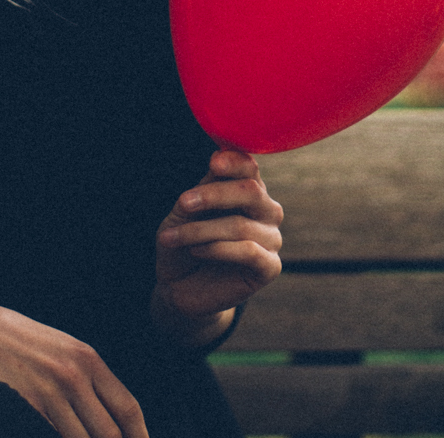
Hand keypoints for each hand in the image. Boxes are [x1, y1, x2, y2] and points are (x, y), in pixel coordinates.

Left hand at [152, 150, 282, 345]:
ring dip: (200, 230)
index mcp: (249, 191)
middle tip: (184, 203)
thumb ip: (205, 186)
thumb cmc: (184, 242)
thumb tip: (218, 157)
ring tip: (172, 237)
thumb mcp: (186, 211)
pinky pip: (248, 251)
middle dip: (214, 195)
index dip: (234, 163)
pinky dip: (217, 249)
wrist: (179, 287)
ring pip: (240, 225)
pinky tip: (196, 251)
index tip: (213, 163)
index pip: (250, 168)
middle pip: (251, 191)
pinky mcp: (270, 267)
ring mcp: (272, 239)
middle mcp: (266, 212)